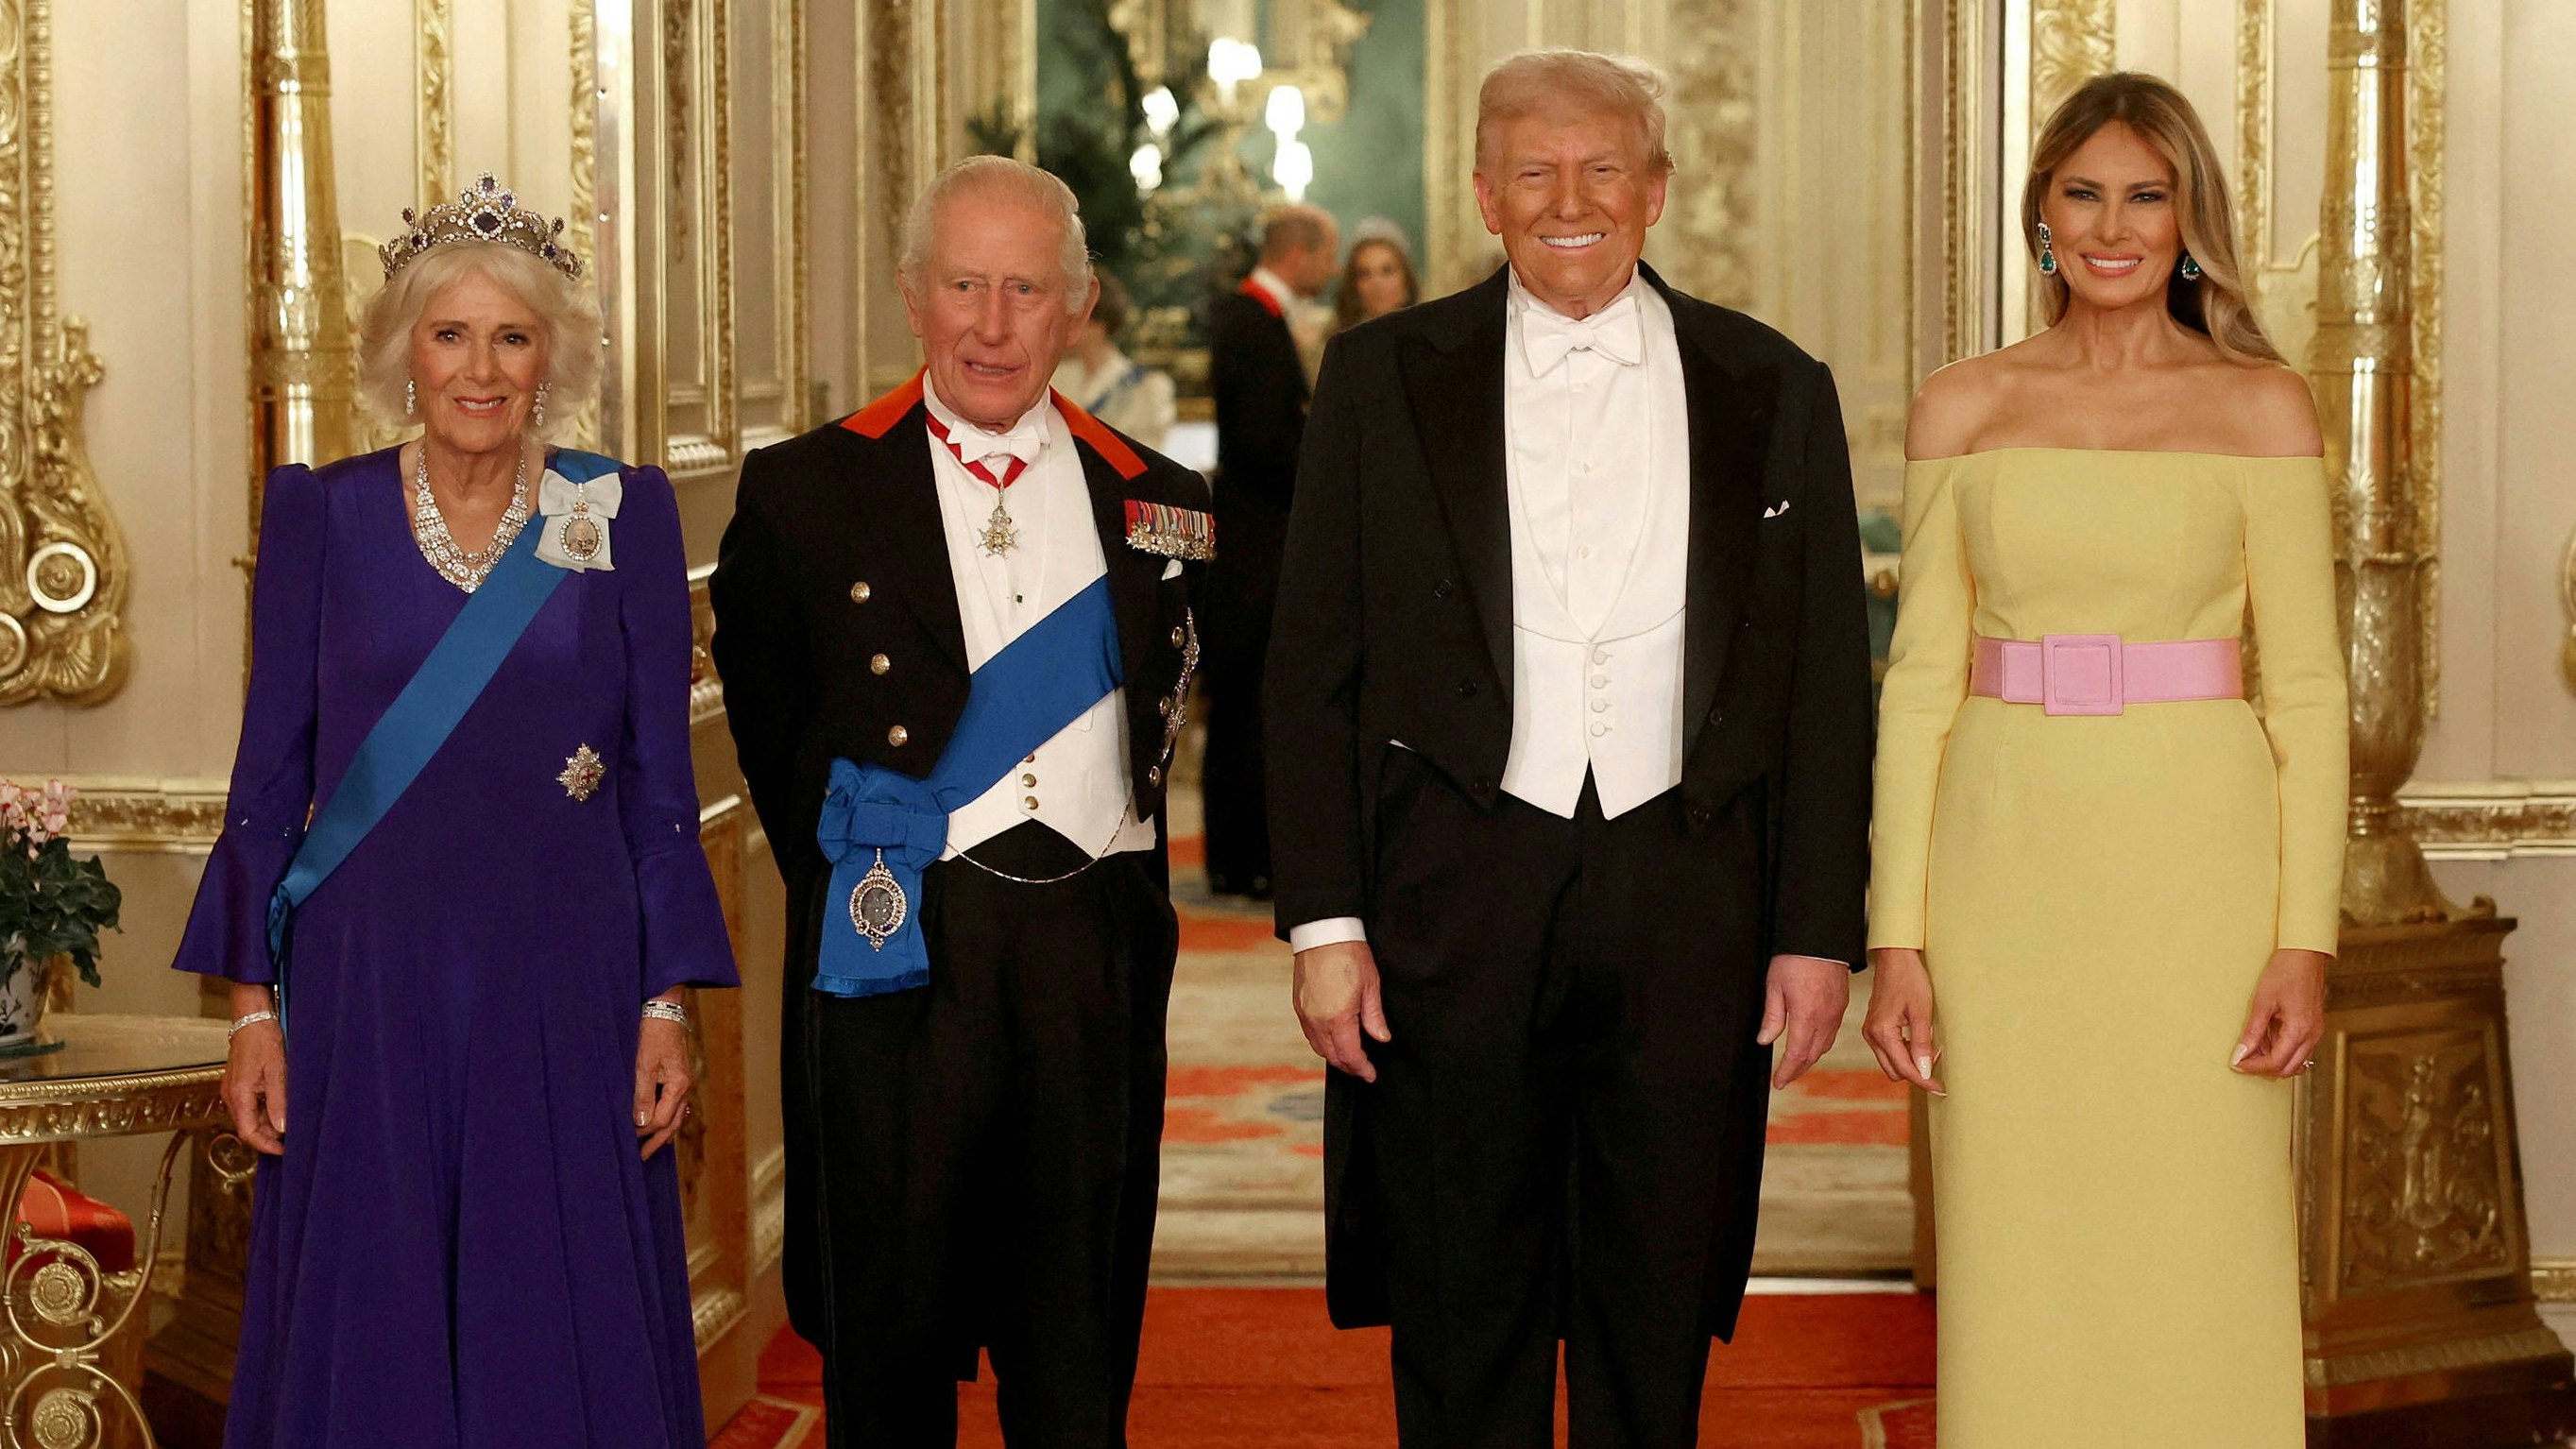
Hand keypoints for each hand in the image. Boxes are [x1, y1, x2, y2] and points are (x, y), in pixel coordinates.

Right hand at [223, 1016, 287, 1155]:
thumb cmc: (264, 1042)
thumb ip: (278, 1102)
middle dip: (270, 1134)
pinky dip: (265, 1110)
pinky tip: (282, 1105)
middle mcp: (231, 1096)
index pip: (247, 1132)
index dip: (265, 1145)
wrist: (252, 1020)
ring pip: (250, 1116)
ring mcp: (233, 1090)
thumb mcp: (277, 1072)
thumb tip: (281, 1128)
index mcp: (238, 1095)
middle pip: (248, 1126)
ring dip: (269, 1121)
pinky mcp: (239, 1084)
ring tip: (292, 1119)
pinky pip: (251, 1105)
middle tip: (294, 1135)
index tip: (284, 1151)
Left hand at [633, 1011, 695, 1158]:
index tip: (628, 1137)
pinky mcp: (678, 1076)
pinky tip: (661, 1122)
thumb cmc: (653, 1034)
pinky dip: (668, 1117)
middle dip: (657, 1140)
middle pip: (674, 1122)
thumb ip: (643, 1095)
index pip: (663, 1119)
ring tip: (652, 1146)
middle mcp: (685, 1086)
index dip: (645, 1131)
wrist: (664, 1009)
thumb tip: (641, 1122)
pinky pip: (676, 1104)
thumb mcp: (644, 1064)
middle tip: (642, 1156)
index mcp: (679, 1085)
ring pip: (677, 1115)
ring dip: (663, 1131)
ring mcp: (683, 1081)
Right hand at [1293, 940, 1390, 1082]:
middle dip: (1349, 1066)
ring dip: (1334, 1056)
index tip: (1371, 1075)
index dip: (1362, 1068)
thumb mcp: (1370, 986)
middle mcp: (1317, 1020)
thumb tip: (1381, 1038)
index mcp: (1338, 1018)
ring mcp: (1305, 1014)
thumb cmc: (1349, 955)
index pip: (1350, 1055)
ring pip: (1319, 1047)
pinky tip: (1333, 1039)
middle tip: (1363, 1069)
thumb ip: (1374, 1017)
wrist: (1323, 933)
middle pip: (1332, 1056)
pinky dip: (1322, 1043)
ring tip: (1350, 1057)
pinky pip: (1310, 1034)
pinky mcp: (1298, 1006)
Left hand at [1758, 954, 1848, 1088]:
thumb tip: (1765, 1040)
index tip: (1778, 1082)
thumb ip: (1772, 1017)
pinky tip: (1812, 1044)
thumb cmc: (1795, 959)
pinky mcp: (1841, 1005)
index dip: (1786, 1072)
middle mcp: (1825, 1019)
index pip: (1796, 1055)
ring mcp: (1836, 1013)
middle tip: (1784, 1078)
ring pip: (1824, 1046)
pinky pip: (1832, 1033)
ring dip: (1810, 1059)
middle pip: (1812, 1055)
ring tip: (1796, 1065)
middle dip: (1797, 1070)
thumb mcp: (1775, 987)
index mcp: (1806, 1017)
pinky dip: (1820, 1044)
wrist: (1821, 939)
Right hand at [1862, 947, 1943, 1093]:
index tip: (1940, 1088)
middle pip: (1895, 1071)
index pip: (1904, 1068)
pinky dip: (1905, 1053)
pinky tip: (1920, 1043)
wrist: (1895, 957)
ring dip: (1911, 1063)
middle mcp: (1872, 1035)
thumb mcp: (1921, 1012)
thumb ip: (1922, 1044)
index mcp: (1881, 1032)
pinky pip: (1889, 1050)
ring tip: (1932, 1051)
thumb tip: (1925, 1071)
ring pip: (1891, 1062)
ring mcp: (1871, 1031)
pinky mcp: (1875, 1027)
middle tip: (1939, 1065)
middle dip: (1917, 1073)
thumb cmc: (1909, 979)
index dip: (1924, 1080)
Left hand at [2233, 948, 2328, 1077]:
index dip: (2254, 1067)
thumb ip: (2253, 1032)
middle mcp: (2312, 1035)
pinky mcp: (2313, 1027)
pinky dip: (2281, 1049)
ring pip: (2294, 1061)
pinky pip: (2298, 1049)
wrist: (2305, 955)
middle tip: (2242, 1058)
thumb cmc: (2284, 972)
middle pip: (2288, 1068)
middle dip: (2264, 1067)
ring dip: (2273, 1059)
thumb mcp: (2262, 1002)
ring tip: (2252, 1045)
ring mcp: (2315, 1032)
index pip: (2277, 1063)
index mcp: (2299, 1029)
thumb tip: (2240, 1054)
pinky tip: (2265, 1038)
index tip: (2236, 1063)